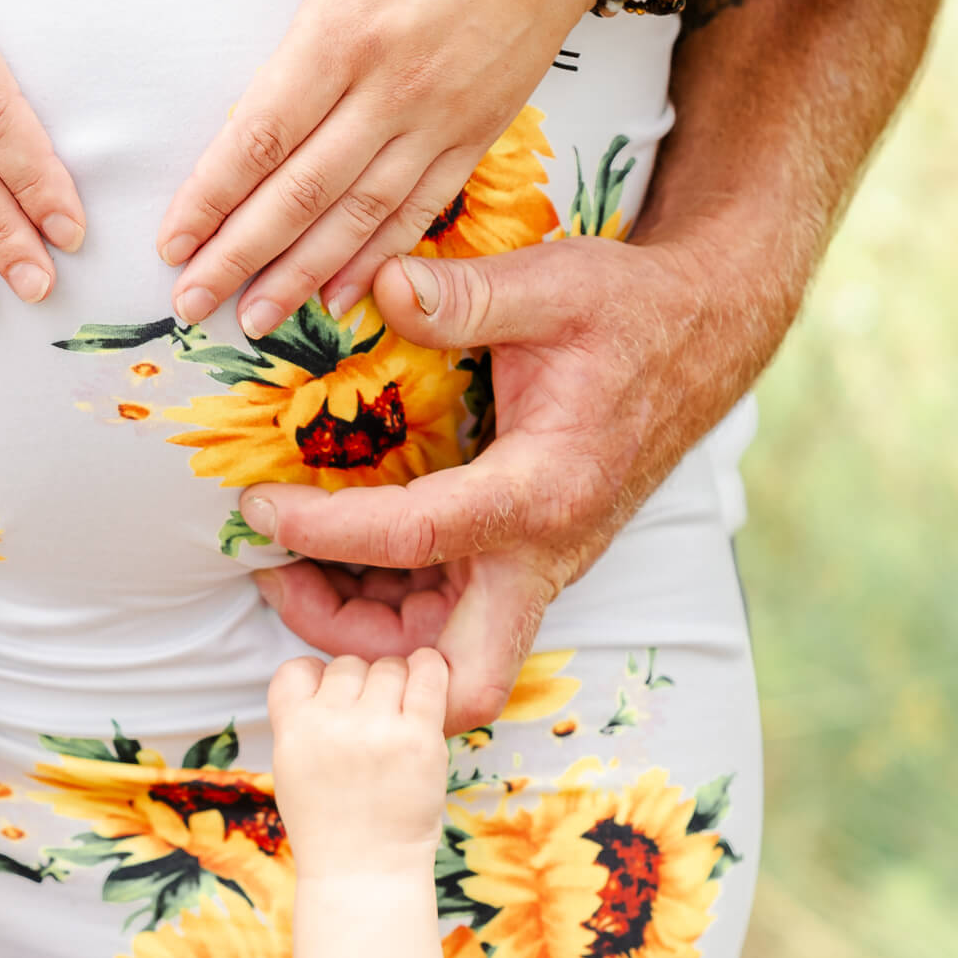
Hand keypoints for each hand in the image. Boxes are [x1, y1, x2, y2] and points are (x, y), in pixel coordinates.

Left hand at [137, 0, 591, 337]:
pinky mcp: (479, 132)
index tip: (170, 241)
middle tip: (189, 303)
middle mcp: (393, 88)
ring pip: (359, 218)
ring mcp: (441, 118)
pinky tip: (339, 298)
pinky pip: (420, 211)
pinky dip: (377, 260)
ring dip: (301, 275)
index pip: (261, 134)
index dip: (211, 196)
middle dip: (240, 256)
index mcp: (345, 27)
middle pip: (301, 194)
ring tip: (252, 322)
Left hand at [238, 230, 764, 732]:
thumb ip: (466, 294)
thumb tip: (382, 286)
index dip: (324, 532)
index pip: (416, 538)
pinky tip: (335, 548)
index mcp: (545, 491)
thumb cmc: (630, 311)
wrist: (701, 334)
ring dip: (363, 630)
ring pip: (447, 653)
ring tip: (285, 562)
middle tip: (281, 580)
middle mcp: (544, 552)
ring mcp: (537, 564)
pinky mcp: (525, 558)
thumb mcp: (554, 284)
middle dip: (363, 651)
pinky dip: (387, 600)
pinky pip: (449, 613)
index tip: (257, 507)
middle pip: (460, 673)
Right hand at [268, 649, 448, 878]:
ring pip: (388, 668)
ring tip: (400, 715)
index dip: (318, 678)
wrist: (365, 872)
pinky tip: (429, 677)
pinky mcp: (419, 738)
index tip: (332, 700)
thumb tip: (329, 674)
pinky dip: (431, 669)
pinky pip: (429, 676)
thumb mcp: (290, 768)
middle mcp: (330, 723)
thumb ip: (301, 720)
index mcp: (292, 728)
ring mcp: (376, 729)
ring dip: (396, 683)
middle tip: (372, 721)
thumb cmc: (329, 822)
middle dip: (361, 686)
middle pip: (348, 665)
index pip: (298, 668)